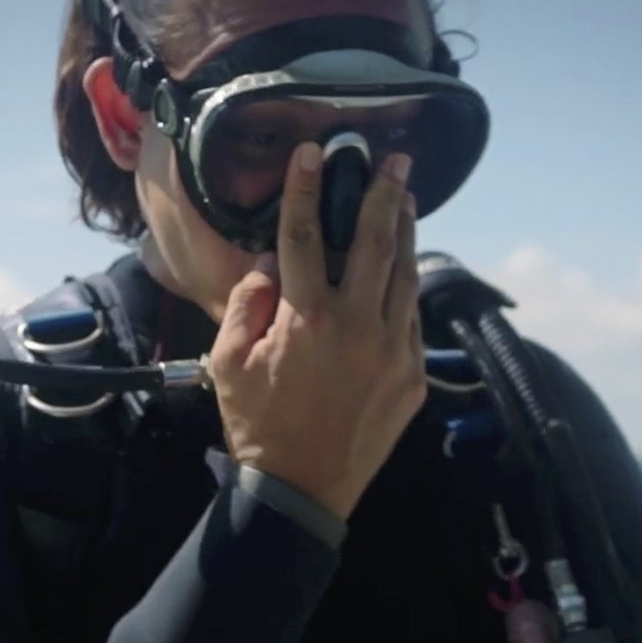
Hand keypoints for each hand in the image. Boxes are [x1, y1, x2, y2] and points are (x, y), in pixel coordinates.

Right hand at [209, 142, 426, 519]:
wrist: (303, 491)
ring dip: (405, 233)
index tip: (311, 152)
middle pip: (374, 244)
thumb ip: (247, 304)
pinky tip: (404, 266)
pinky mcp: (412, 376)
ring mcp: (392, 352)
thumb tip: (270, 265)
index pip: (305, 238)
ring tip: (407, 198)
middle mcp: (357, 328)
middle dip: (384, 195)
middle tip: (396, 158)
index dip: (305, 190)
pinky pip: (411, 318)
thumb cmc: (258, 426)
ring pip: (404, 277)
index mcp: (307, 321)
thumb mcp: (229, 363)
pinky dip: (406, 287)